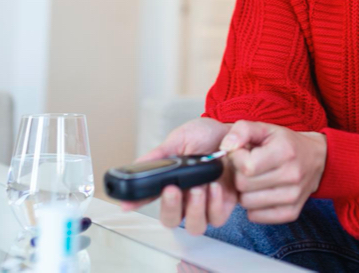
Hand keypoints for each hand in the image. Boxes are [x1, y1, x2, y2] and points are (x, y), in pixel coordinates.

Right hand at [118, 117, 236, 235]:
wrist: (231, 131)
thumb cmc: (204, 136)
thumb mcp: (178, 140)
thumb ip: (159, 155)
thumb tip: (136, 166)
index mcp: (169, 184)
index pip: (148, 199)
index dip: (135, 205)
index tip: (127, 204)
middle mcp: (185, 199)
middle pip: (171, 220)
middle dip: (170, 208)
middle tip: (173, 189)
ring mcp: (204, 205)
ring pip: (195, 226)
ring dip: (195, 209)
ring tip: (198, 188)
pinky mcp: (224, 206)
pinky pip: (217, 218)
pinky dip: (214, 204)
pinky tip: (214, 186)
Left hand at [220, 121, 325, 223]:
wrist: (317, 159)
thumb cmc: (286, 143)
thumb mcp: (265, 128)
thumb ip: (242, 130)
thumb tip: (226, 147)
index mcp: (284, 152)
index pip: (246, 166)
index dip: (236, 159)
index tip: (242, 153)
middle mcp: (291, 175)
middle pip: (243, 185)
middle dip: (240, 175)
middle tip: (248, 167)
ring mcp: (293, 197)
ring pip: (247, 203)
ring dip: (245, 192)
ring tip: (255, 179)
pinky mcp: (291, 212)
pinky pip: (256, 217)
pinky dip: (253, 207)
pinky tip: (261, 192)